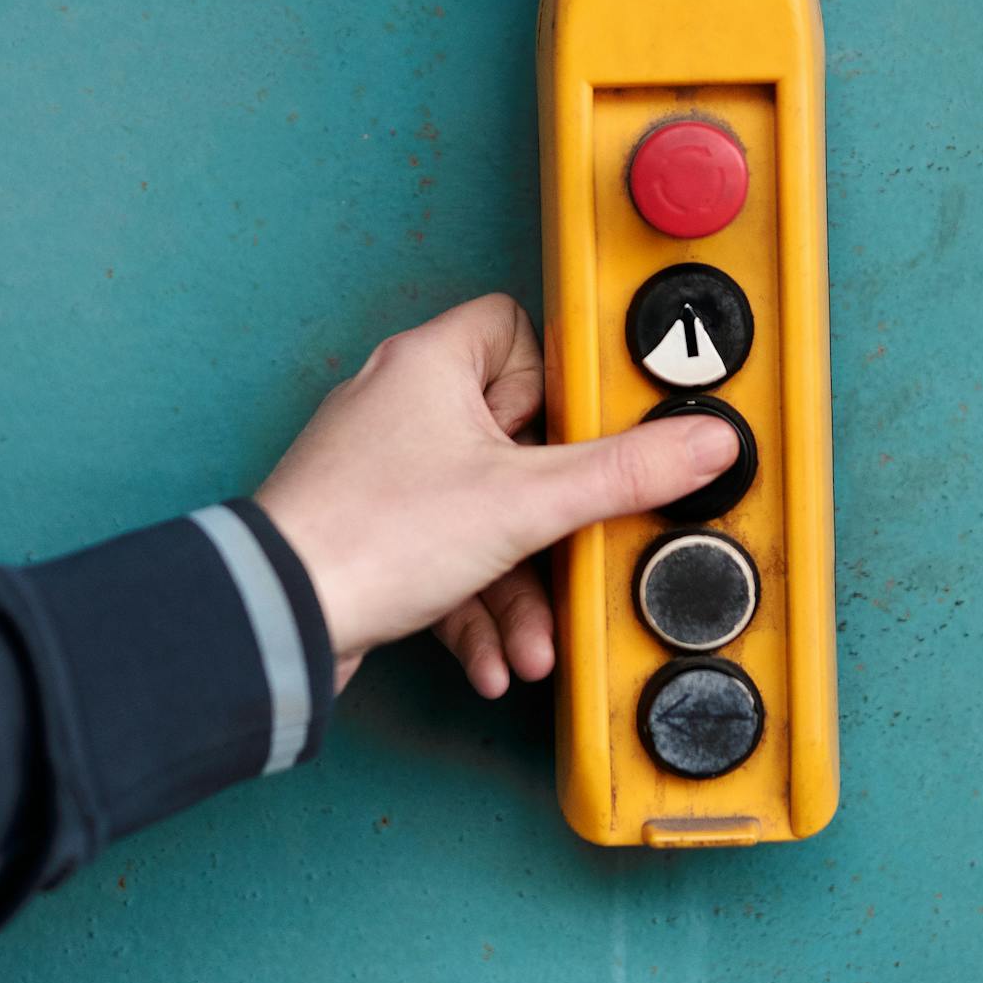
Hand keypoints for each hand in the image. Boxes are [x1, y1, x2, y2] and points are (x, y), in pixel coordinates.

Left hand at [255, 292, 736, 697]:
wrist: (281, 617)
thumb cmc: (371, 535)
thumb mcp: (529, 503)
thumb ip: (625, 473)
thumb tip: (701, 441)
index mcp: (432, 364)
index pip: (517, 328)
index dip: (559, 380)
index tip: (588, 431)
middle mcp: (401, 405)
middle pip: (513, 440)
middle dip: (548, 521)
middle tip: (567, 539)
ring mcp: (382, 471)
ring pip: (480, 514)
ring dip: (515, 586)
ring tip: (530, 635)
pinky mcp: (371, 532)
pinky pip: (444, 557)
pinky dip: (473, 606)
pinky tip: (492, 654)